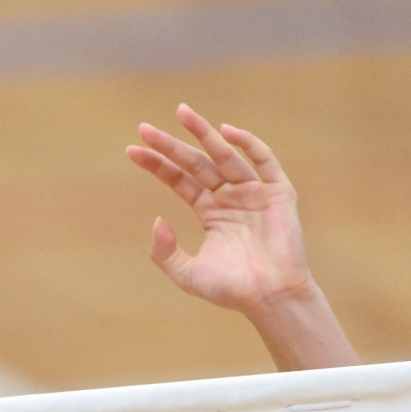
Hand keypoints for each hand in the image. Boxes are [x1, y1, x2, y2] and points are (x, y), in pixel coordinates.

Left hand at [127, 105, 312, 314]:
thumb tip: (157, 220)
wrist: (271, 298)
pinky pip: (264, 161)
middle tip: (145, 128)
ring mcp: (254, 192)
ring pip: (225, 155)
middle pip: (196, 162)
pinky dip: (248, 144)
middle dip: (171, 145)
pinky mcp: (277, 193)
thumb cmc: (232, 290)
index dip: (157, 165)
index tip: (132, 150)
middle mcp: (230, 196)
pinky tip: (226, 133)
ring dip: (204, 133)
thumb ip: (164, 252)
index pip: (179, 180)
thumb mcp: (187, 274)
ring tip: (181, 113)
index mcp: (210, 211)